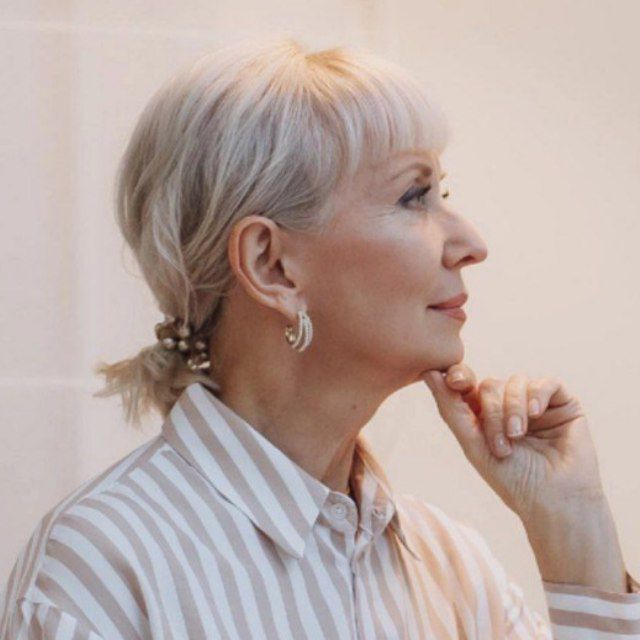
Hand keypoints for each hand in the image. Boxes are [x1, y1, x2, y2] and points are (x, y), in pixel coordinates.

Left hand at [422, 365, 605, 522]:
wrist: (555, 502)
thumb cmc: (512, 480)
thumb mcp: (473, 443)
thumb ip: (450, 408)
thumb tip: (429, 372)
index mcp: (484, 414)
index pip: (468, 384)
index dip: (458, 376)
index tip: (452, 380)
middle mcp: (509, 405)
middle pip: (490, 385)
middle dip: (491, 412)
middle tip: (500, 445)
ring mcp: (536, 403)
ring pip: (515, 382)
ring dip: (512, 409)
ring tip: (517, 437)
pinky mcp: (563, 403)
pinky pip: (546, 383)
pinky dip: (536, 395)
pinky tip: (535, 415)